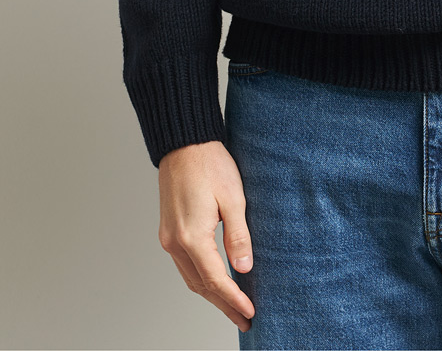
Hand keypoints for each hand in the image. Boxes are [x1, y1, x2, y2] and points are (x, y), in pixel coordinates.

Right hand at [158, 141, 255, 332]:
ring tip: (233, 305)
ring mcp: (169, 238)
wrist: (184, 144)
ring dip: (211, 294)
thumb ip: (238, 235)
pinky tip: (215, 280)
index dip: (234, 299)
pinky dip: (201, 278)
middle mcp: (175, 242)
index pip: (215, 280)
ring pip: (190, 277)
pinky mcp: (169, 231)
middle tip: (245, 319)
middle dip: (223, 305)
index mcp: (191, 237)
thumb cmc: (210, 164)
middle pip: (200, 286)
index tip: (250, 312)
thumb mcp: (234, 197)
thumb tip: (244, 267)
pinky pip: (185, 264)